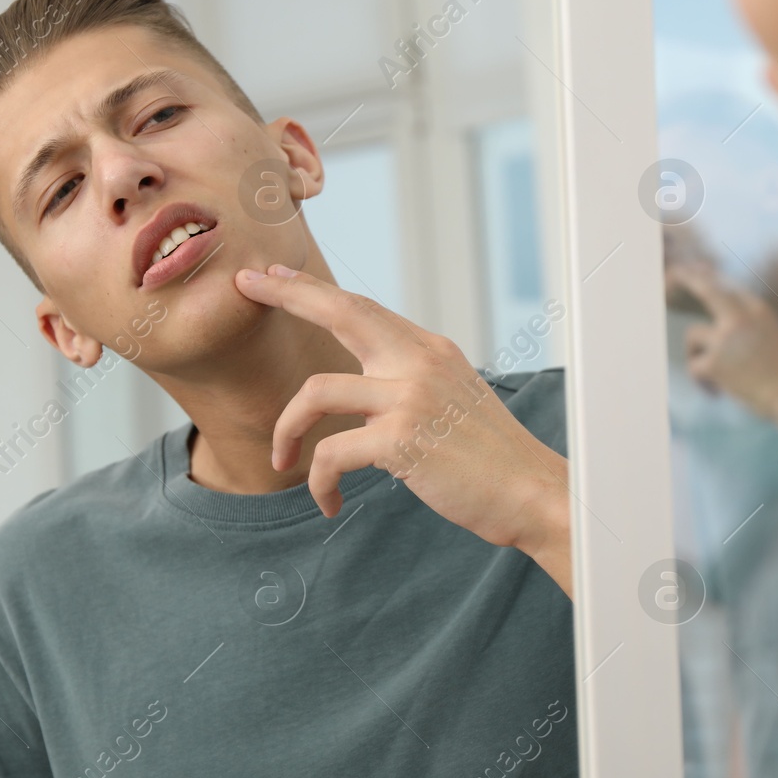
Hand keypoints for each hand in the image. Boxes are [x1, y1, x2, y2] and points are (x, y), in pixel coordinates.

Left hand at [234, 264, 572, 594]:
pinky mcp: (401, 440)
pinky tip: (329, 503)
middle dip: (287, 294)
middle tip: (244, 284)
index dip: (314, 290)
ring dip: (287, 430)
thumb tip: (369, 386)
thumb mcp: (455, 401)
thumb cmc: (492, 459)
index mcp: (430, 350)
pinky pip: (331, 453)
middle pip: (340, 311)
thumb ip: (413, 383)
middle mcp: (419, 362)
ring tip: (284, 462)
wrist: (532, 493)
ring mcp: (410, 397)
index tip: (274, 274)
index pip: (362, 307)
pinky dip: (319, 482)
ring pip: (316, 391)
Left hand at [667, 264, 777, 417]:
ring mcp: (725, 338)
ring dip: (696, 355)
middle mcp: (741, 317)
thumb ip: (762, 326)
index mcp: (759, 310)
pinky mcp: (714, 361)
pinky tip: (715, 391)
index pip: (728, 288)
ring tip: (714, 376)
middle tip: (670, 275)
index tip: (697, 276)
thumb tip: (746, 326)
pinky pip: (694, 366)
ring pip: (693, 335)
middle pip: (706, 289)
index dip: (710, 281)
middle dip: (685, 279)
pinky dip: (701, 380)